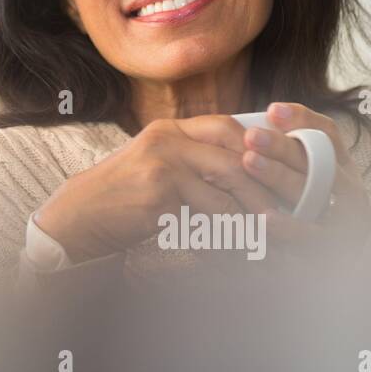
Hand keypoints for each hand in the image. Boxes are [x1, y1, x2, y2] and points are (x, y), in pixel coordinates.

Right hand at [35, 115, 282, 262]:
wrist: (81, 217)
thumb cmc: (123, 197)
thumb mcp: (156, 165)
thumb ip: (192, 160)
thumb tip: (245, 170)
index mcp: (169, 130)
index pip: (227, 126)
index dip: (258, 146)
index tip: (280, 170)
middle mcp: (167, 140)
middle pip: (235, 154)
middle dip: (266, 183)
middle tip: (289, 205)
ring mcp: (163, 166)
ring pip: (227, 186)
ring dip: (254, 212)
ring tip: (273, 230)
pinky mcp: (159, 197)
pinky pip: (208, 216)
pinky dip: (229, 233)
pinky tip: (241, 245)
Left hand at [236, 102, 370, 268]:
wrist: (336, 274)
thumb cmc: (305, 218)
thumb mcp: (302, 182)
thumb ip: (287, 153)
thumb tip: (267, 115)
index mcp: (342, 167)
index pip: (328, 135)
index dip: (302, 120)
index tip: (272, 110)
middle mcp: (351, 192)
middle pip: (318, 162)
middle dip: (282, 147)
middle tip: (250, 136)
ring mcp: (348, 222)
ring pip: (314, 195)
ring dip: (280, 177)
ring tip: (249, 163)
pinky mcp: (338, 252)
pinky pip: (312, 238)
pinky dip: (288, 228)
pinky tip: (263, 218)